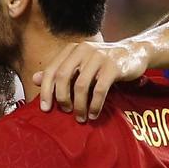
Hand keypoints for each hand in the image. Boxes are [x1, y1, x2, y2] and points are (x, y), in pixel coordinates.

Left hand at [33, 39, 148, 121]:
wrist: (134, 52)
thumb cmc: (102, 63)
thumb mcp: (79, 64)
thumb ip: (58, 71)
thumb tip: (34, 79)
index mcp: (71, 50)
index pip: (52, 70)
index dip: (45, 91)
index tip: (45, 109)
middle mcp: (83, 50)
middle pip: (63, 77)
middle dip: (61, 98)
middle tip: (65, 111)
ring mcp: (99, 56)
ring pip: (81, 85)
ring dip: (79, 105)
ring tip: (80, 117)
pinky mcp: (113, 66)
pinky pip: (99, 90)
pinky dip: (95, 105)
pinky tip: (93, 114)